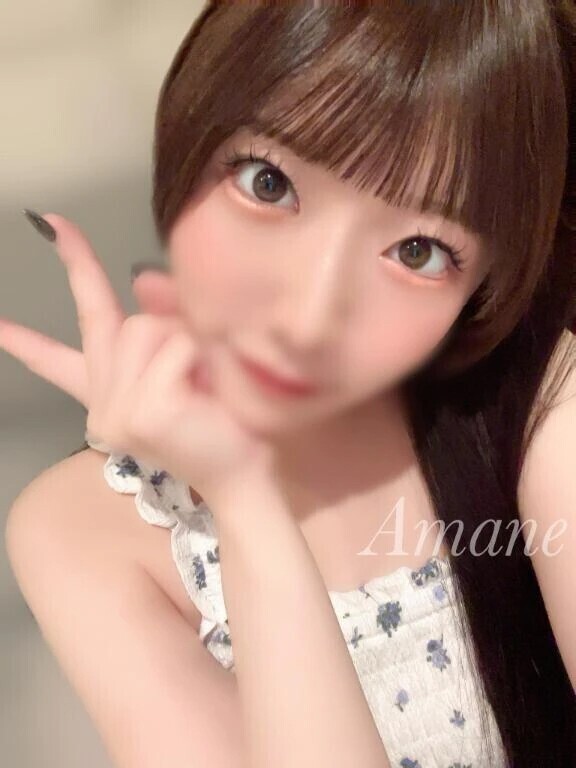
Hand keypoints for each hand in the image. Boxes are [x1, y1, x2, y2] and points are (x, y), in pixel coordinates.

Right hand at [0, 213, 278, 509]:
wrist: (251, 471)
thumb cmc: (230, 418)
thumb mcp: (193, 359)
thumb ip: (165, 319)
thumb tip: (140, 279)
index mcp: (112, 395)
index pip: (57, 363)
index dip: (24, 340)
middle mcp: (105, 404)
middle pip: (105, 320)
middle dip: (79, 268)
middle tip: (62, 233)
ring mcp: (117, 411)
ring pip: (143, 327)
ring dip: (184, 336)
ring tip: (206, 374)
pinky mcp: (141, 412)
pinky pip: (173, 347)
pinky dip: (200, 354)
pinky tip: (209, 385)